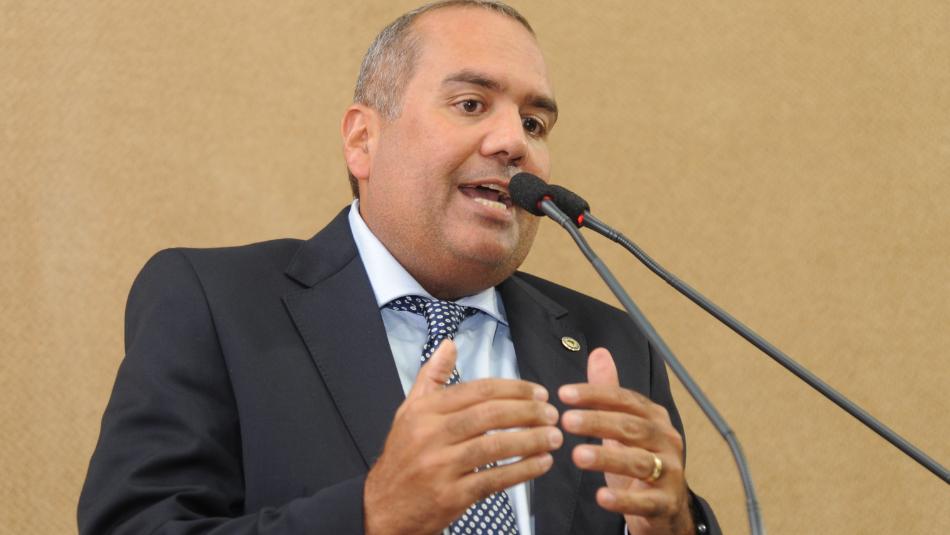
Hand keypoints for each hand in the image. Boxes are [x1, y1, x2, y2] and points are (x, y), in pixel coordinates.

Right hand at [364, 340, 563, 534]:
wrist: (383, 508)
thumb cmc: (402, 458)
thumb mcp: (408, 411)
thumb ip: (432, 377)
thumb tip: (449, 344)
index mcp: (425, 411)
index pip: (477, 391)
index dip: (513, 389)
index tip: (538, 392)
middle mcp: (431, 435)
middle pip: (489, 416)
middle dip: (527, 412)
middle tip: (551, 413)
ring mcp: (440, 467)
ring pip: (494, 447)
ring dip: (530, 440)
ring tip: (554, 437)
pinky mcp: (451, 496)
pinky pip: (493, 480)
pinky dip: (522, 471)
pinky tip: (541, 464)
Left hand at [559, 348, 692, 534]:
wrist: (666, 506)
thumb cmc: (641, 461)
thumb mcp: (622, 426)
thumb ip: (608, 392)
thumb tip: (599, 354)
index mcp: (654, 419)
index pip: (625, 400)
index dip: (595, 394)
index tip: (565, 394)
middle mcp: (666, 441)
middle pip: (632, 427)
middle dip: (598, 422)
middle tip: (567, 421)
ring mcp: (670, 472)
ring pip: (639, 461)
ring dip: (607, 457)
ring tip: (578, 455)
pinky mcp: (666, 503)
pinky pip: (645, 501)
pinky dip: (624, 499)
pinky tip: (602, 496)